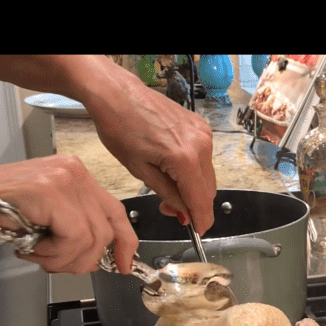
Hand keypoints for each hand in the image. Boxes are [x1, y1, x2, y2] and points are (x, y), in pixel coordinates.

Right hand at [0, 155, 139, 273]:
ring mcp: (64, 178)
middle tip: (56, 264)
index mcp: (76, 173)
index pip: (116, 210)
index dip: (124, 242)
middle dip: (85, 259)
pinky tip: (30, 248)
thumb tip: (102, 256)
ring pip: (92, 239)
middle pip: (107, 229)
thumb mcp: (46, 217)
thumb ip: (76, 227)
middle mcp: (74, 170)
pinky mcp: (51, 192)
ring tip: (37, 253)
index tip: (123, 264)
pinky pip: (75, 238)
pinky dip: (53, 254)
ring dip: (63, 260)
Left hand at [87, 66, 216, 234]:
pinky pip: (204, 158)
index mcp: (185, 158)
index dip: (201, 220)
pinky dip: (193, 170)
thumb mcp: (139, 170)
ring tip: (168, 187)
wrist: (116, 94)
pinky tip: (172, 169)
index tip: (198, 230)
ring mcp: (202, 134)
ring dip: (193, 188)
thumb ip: (168, 195)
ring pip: (207, 175)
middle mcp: (200, 145)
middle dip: (193, 205)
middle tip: (170, 209)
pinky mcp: (200, 127)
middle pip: (208, 190)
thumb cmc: (119, 126)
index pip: (202, 200)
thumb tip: (183, 213)